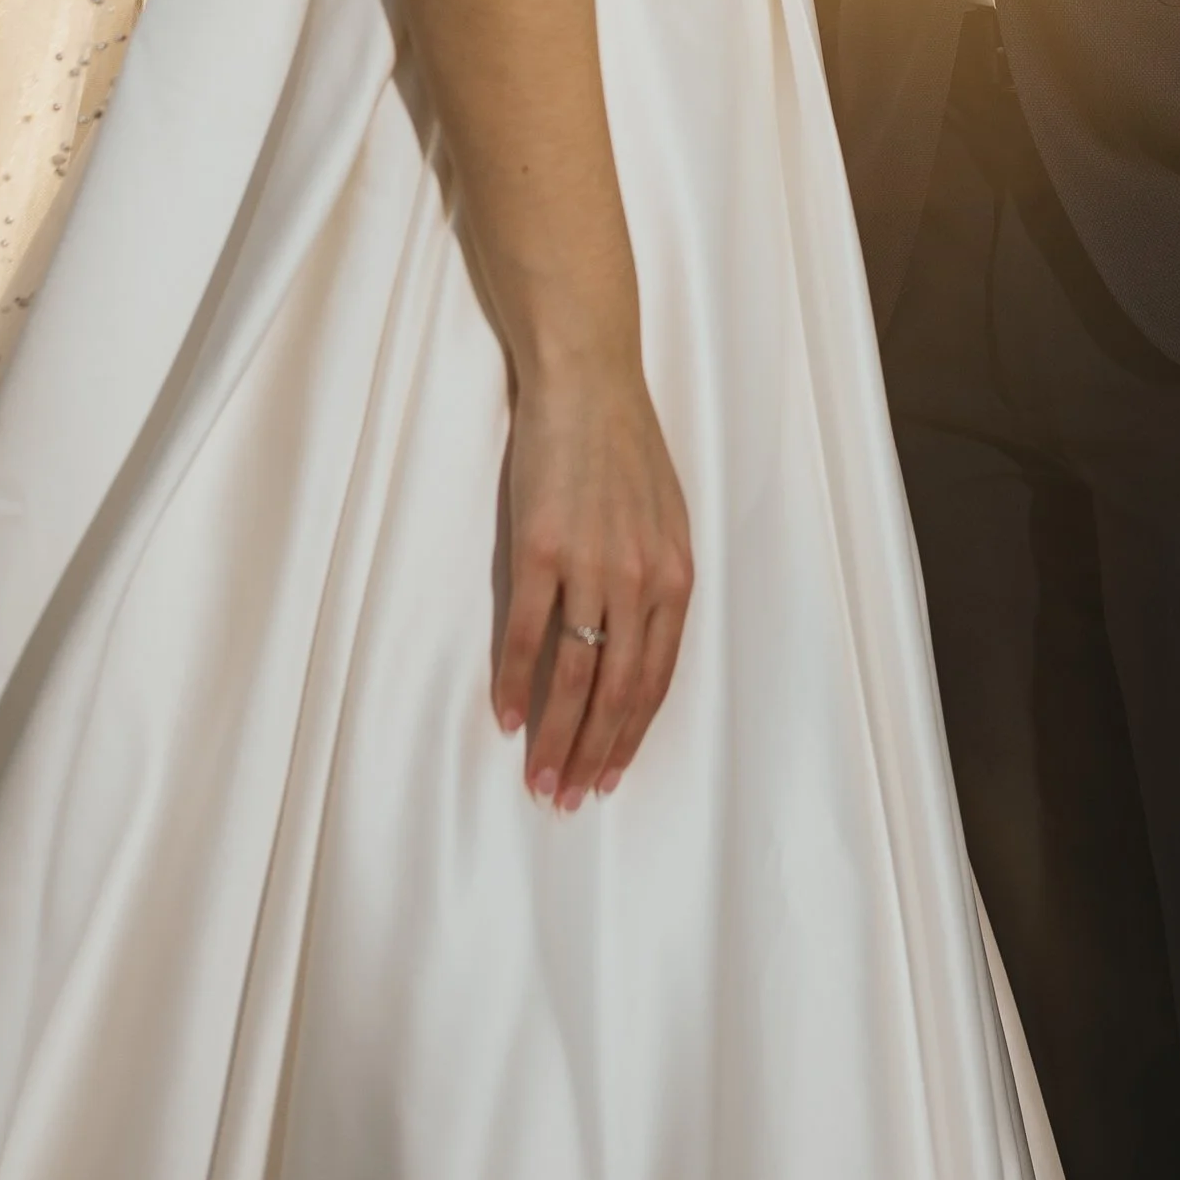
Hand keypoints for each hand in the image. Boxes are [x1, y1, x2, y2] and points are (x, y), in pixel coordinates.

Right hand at [493, 358, 693, 807]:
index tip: (609, 776)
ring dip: (555, 735)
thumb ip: (654, 580)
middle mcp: (639, 580)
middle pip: (618, 690)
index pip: (656, 678)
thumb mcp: (663, 518)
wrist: (588, 381)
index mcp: (675, 576)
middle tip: (568, 799)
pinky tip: (505, 716)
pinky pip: (528, 634)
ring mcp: (590, 566)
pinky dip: (514, 682)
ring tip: (538, 778)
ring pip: (575, 675)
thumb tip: (636, 641)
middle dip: (593, 753)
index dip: (631, 734)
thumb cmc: (624, 446)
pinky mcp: (541, 549)